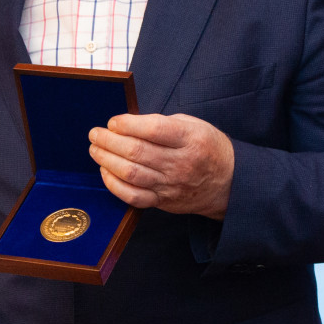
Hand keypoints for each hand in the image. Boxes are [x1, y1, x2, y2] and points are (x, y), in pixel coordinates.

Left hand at [88, 112, 234, 218]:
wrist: (228, 183)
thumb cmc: (207, 148)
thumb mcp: (193, 125)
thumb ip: (163, 123)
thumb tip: (127, 123)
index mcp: (190, 139)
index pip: (153, 130)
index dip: (128, 124)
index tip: (113, 121)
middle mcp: (180, 163)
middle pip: (136, 152)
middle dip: (109, 141)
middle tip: (95, 134)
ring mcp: (170, 185)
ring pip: (131, 174)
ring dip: (106, 160)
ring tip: (95, 149)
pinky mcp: (163, 201)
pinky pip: (133, 197)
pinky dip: (114, 185)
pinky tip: (106, 172)